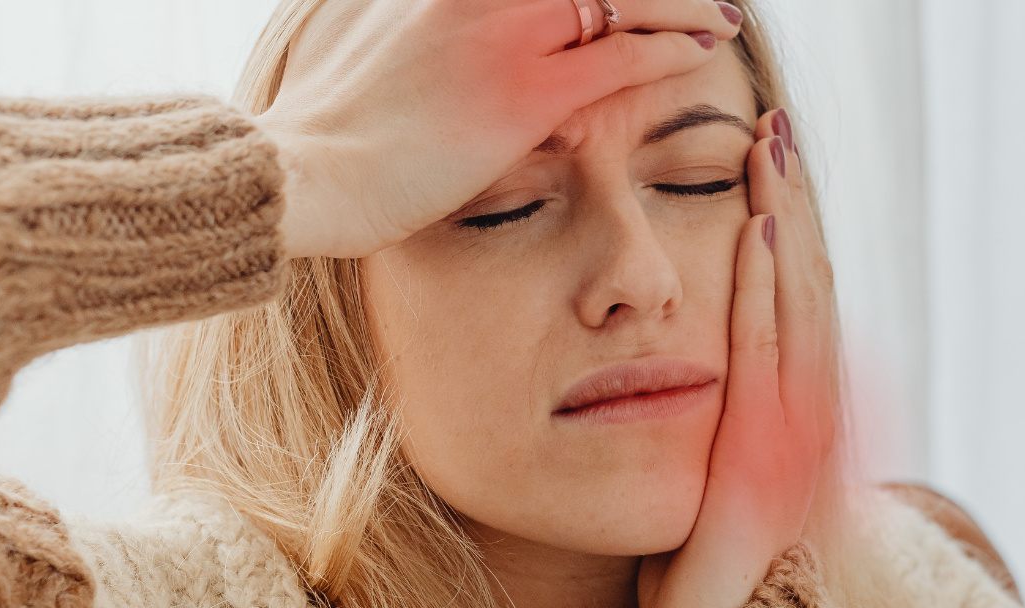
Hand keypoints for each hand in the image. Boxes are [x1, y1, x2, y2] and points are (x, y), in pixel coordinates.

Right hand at [253, 0, 742, 258]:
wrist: (308, 173)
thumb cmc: (344, 124)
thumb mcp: (388, 38)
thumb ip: (443, 17)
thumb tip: (468, 20)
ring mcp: (506, 33)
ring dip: (680, 5)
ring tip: (715, 15)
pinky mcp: (526, 92)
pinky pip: (622, 56)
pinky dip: (670, 47)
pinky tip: (701, 48)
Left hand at [637, 109, 837, 607]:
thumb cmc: (711, 578)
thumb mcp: (726, 485)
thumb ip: (730, 424)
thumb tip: (714, 379)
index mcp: (801, 421)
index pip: (800, 307)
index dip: (793, 233)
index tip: (773, 169)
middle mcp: (811, 418)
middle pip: (807, 289)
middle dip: (794, 204)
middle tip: (777, 129)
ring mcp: (796, 437)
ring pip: (796, 307)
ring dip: (785, 222)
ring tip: (770, 150)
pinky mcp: (763, 460)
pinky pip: (764, 358)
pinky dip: (765, 291)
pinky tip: (758, 231)